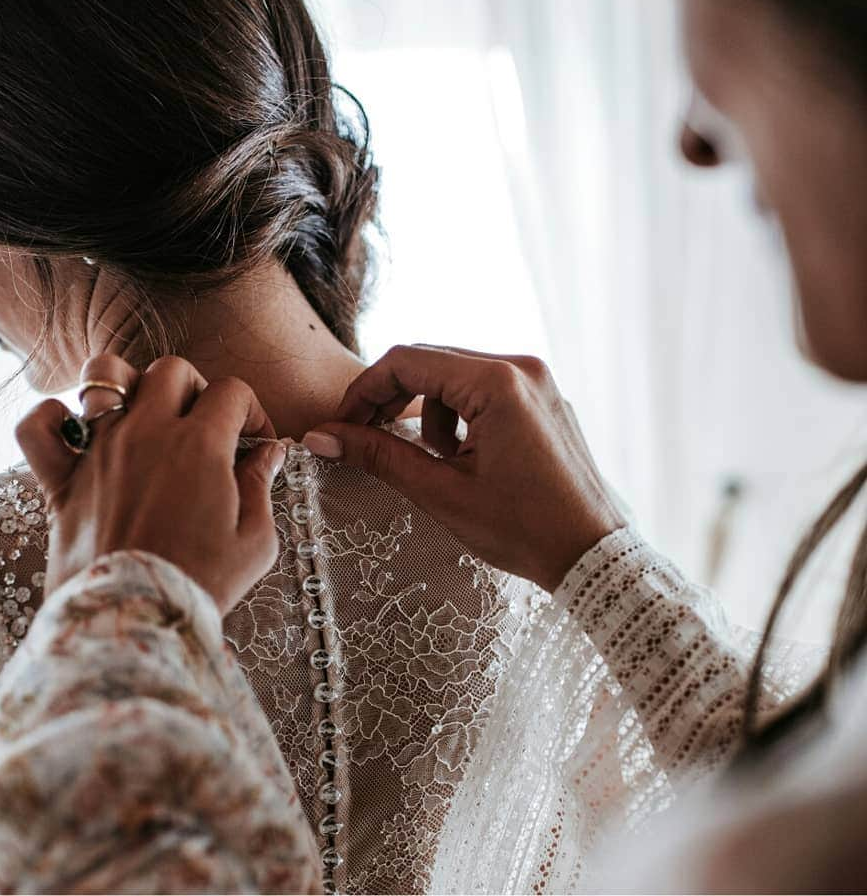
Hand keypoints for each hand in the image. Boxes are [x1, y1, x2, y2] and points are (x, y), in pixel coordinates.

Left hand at [16, 354, 285, 612]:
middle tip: (204, 426)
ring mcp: (99, 451)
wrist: (134, 625)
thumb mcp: (254, 540)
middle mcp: (147, 433)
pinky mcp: (61, 480)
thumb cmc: (200, 585)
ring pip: (103, 374)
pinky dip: (49, 418)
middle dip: (196, 388)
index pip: (231, 391)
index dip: (251, 410)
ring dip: (126, 383)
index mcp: (200, 444)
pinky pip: (36, 427)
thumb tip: (269, 453)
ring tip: (141, 411)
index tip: (254, 440)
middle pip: (172, 370)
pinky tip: (73, 429)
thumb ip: (261, 485)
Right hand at [303, 344, 624, 591]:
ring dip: (429, 412)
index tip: (341, 425)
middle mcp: (520, 367)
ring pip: (455, 374)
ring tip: (435, 461)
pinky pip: (485, 388)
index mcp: (497, 383)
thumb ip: (379, 456)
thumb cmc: (525, 530)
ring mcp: (536, 380)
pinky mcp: (543, 397)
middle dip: (392, 399)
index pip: (407, 360)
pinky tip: (464, 457)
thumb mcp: (442, 493)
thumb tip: (321, 437)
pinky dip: (460, 415)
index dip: (364, 391)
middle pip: (430, 361)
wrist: (595, 556)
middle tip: (365, 437)